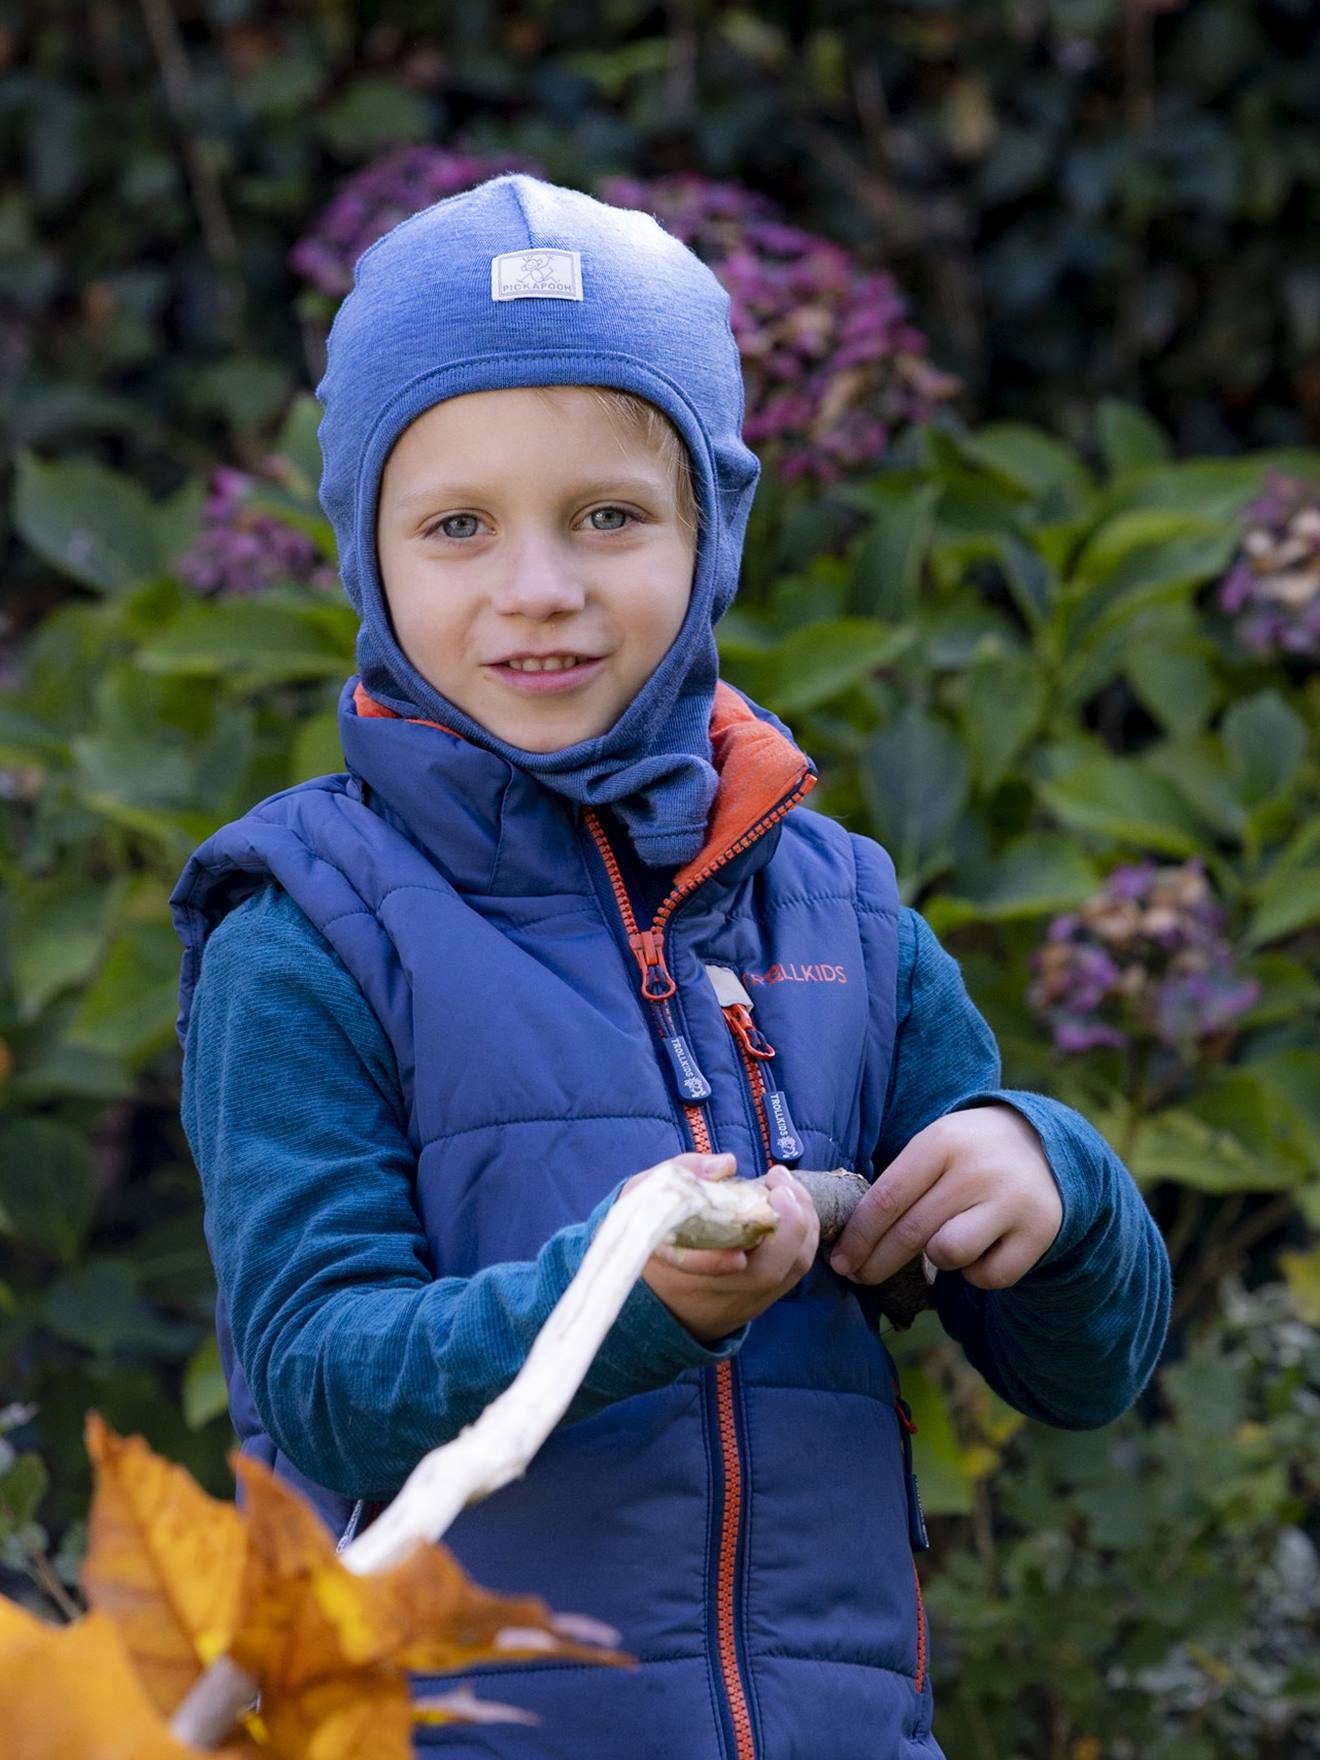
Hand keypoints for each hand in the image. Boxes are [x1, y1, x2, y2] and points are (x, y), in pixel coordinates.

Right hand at [623, 1153, 819, 1344]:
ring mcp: (742, 1299)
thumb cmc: (656, 1231)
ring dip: (801, 1223)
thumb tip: (726, 1164)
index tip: (737, 1228)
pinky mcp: (762, 1300)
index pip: (697, 1268)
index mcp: (670, 1266)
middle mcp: (712, 1290)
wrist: (659, 1293)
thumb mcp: (646, 1196)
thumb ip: (682, 1173)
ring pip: (789, 1270)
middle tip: (779, 1181)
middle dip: (786, 1222)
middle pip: (764, 1272)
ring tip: (788, 1188)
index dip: (716, 1258)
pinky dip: (803, 1236)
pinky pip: (795, 1270)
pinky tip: (793, 1207)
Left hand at [828, 1106, 1062, 1290]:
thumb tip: (849, 1242)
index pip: (886, 1199)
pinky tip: (983, 1248)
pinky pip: (989, 1276)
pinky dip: (978, 1272)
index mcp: (942, 1141)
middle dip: (876, 1263)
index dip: (858, 1237)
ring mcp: (1011, 1201)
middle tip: (859, 1277)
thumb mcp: (934, 1147)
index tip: (840, 1262)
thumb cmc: (968, 1154)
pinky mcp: (1040, 1231)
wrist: (1045, 1145)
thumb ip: (898, 1185)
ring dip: (937, 1258)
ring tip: (945, 1241)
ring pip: (947, 1255)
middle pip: (911, 1232)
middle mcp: (977, 1170)